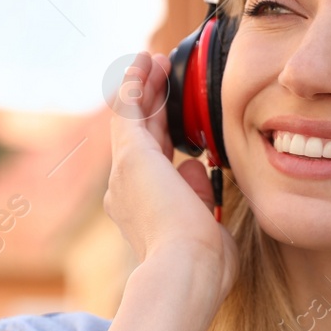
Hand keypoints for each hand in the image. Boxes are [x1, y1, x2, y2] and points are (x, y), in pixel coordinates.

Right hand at [103, 50, 238, 304]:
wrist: (185, 270)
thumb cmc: (204, 264)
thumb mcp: (206, 226)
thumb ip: (199, 196)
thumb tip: (195, 167)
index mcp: (144, 210)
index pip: (156, 164)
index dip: (164, 135)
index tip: (176, 117)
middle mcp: (126, 190)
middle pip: (139, 135)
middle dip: (150, 103)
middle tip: (159, 76)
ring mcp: (125, 172)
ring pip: (131, 118)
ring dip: (141, 87)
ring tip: (152, 60)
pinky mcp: (130, 155)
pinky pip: (129, 108)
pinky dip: (135, 83)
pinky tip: (145, 61)